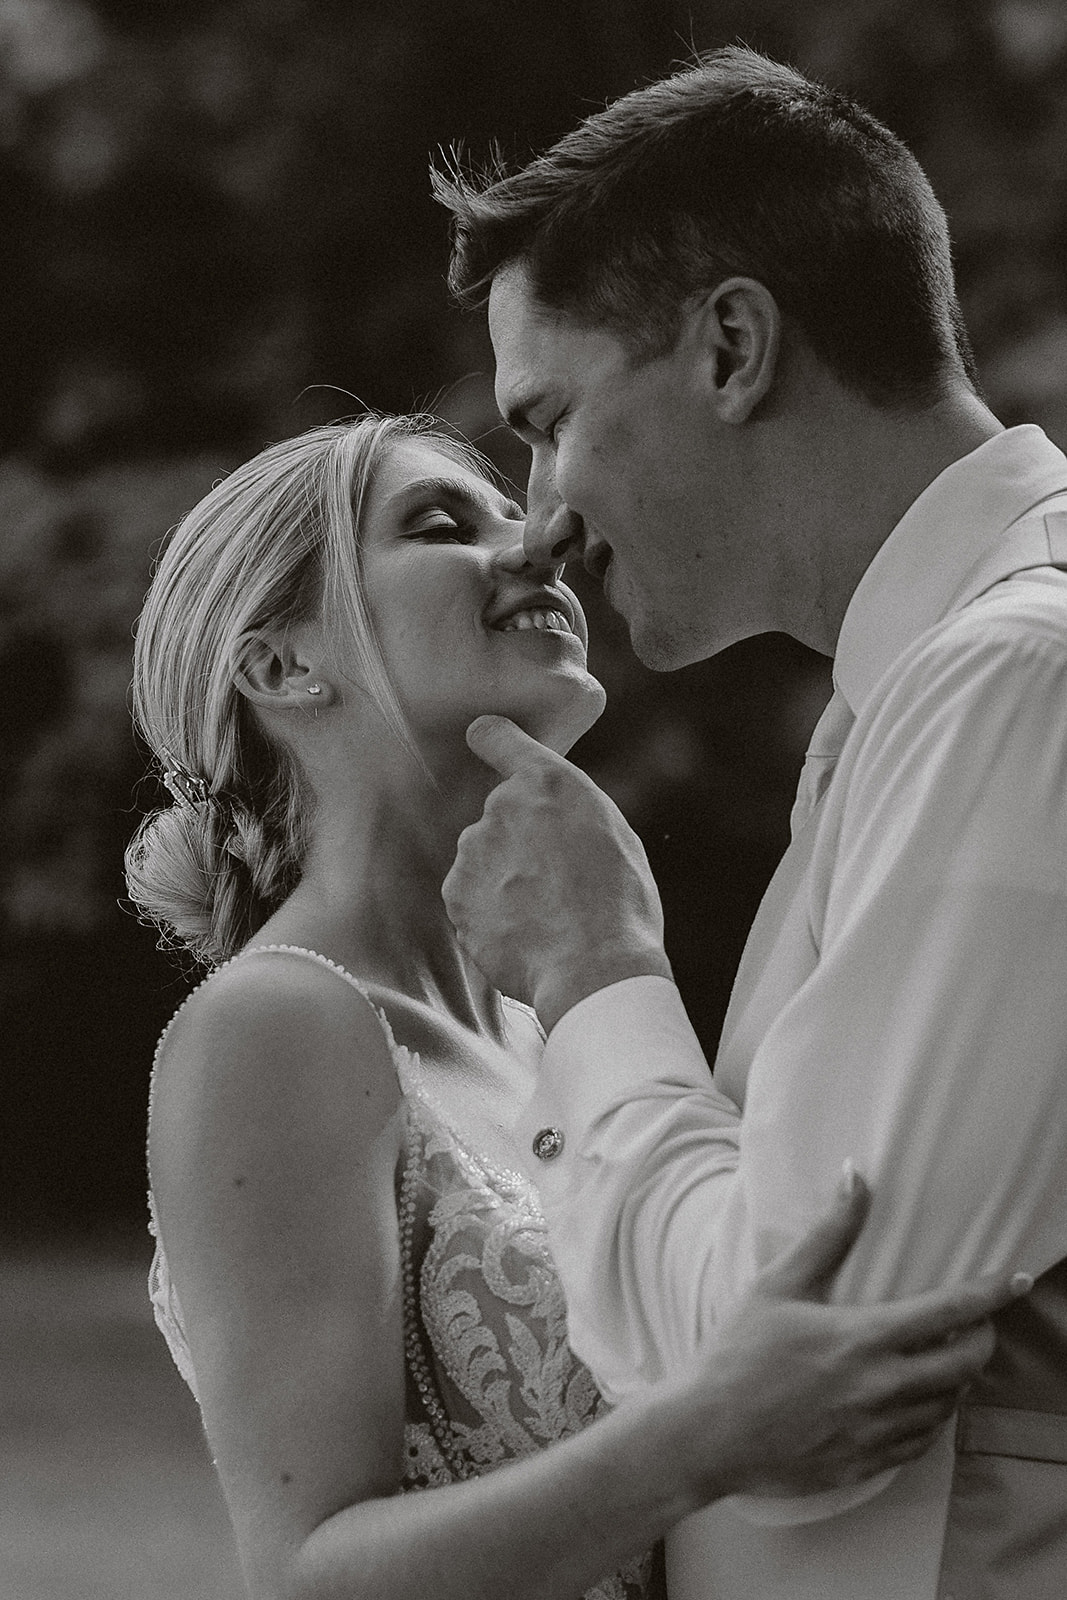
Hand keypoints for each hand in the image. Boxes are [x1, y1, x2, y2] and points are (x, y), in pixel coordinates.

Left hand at [443, 716, 671, 1027]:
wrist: (593, 968)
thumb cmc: (619, 904)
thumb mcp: (616, 835)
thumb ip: (571, 810)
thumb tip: (552, 815)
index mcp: (548, 781)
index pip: (497, 736)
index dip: (492, 740)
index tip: (484, 740)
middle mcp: (502, 805)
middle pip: (500, 815)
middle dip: (519, 841)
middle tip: (558, 882)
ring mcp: (473, 850)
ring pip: (483, 858)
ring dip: (504, 879)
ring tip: (545, 915)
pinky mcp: (455, 895)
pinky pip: (470, 897)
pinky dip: (489, 913)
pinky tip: (523, 933)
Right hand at [665, 1171, 1029, 1504]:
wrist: (708, 1434)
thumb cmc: (737, 1354)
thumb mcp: (778, 1285)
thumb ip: (827, 1233)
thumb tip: (855, 1174)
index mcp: (862, 1338)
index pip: (949, 1312)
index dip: (990, 1294)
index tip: (1016, 1280)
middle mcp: (881, 1388)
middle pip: (964, 1365)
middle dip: (982, 1339)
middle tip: (977, 1323)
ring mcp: (877, 1431)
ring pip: (947, 1405)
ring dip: (956, 1378)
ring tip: (944, 1357)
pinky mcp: (867, 1462)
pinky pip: (922, 1440)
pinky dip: (931, 1416)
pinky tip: (916, 1401)